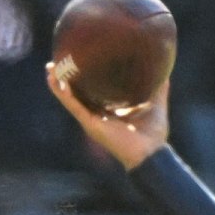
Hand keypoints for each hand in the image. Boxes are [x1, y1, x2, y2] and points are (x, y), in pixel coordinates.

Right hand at [45, 62, 169, 169]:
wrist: (151, 153)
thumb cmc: (153, 134)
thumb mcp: (155, 104)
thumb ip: (158, 88)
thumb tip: (165, 70)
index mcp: (109, 110)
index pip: (92, 92)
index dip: (84, 79)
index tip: (78, 61)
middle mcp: (97, 115)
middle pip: (76, 94)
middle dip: (65, 79)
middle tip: (58, 61)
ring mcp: (91, 119)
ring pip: (69, 98)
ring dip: (57, 83)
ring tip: (50, 67)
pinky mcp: (90, 123)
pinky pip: (73, 105)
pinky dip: (63, 93)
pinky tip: (55, 80)